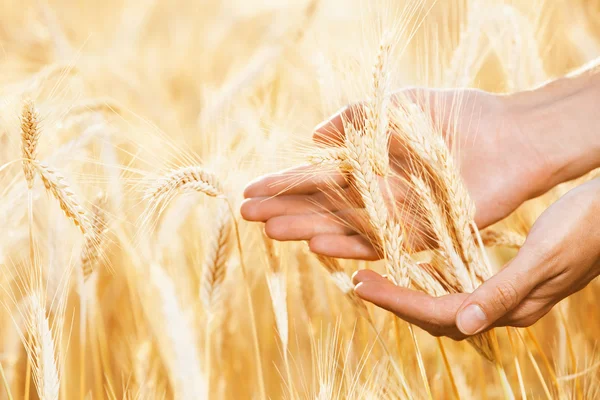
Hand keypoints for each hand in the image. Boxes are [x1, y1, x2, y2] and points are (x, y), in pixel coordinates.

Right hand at [242, 88, 552, 258]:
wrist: (507, 134)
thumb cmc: (453, 115)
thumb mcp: (393, 105)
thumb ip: (353, 119)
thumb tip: (313, 139)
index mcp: (368, 165)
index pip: (318, 178)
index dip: (285, 184)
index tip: (250, 190)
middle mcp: (376, 194)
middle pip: (323, 206)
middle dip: (285, 209)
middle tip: (247, 216)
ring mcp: (396, 215)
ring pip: (342, 226)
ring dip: (307, 228)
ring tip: (272, 230)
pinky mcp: (420, 234)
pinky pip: (377, 241)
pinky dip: (348, 242)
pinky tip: (316, 241)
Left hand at [352, 178, 599, 338]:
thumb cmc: (587, 225)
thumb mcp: (546, 256)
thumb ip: (505, 291)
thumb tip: (463, 326)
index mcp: (514, 307)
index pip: (442, 314)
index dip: (398, 302)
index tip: (360, 284)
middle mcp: (505, 308)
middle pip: (437, 316)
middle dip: (395, 300)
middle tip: (357, 280)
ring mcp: (507, 296)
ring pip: (446, 305)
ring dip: (409, 294)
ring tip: (375, 276)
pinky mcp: (509, 280)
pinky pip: (459, 288)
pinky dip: (431, 281)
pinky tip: (416, 267)